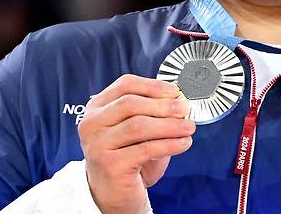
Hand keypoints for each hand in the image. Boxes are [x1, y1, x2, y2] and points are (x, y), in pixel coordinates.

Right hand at [78, 74, 195, 213]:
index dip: (152, 85)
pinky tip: (183, 143)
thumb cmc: (128, 157)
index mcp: (97, 108)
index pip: (125, 85)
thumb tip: (179, 102)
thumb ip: (152, 113)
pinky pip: (146, 149)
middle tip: (185, 109)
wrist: (115, 193)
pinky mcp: (109, 165)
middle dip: (163, 105)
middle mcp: (92, 124)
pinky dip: (169, 144)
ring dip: (169, 125)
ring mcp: (97, 145)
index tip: (174, 91)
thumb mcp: (138, 130)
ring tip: (188, 127)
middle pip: (130, 103)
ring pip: (138, 125)